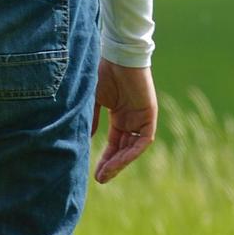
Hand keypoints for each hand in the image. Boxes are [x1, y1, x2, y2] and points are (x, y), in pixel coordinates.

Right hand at [93, 59, 156, 182]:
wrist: (117, 55)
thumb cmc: (102, 72)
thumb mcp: (92, 100)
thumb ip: (91, 120)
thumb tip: (84, 141)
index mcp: (119, 115)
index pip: (114, 143)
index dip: (105, 158)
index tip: (95, 174)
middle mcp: (132, 119)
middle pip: (124, 149)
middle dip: (112, 165)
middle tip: (101, 180)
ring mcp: (141, 117)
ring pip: (133, 148)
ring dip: (120, 163)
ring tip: (106, 175)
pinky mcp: (149, 115)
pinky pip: (142, 140)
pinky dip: (130, 152)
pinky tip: (117, 161)